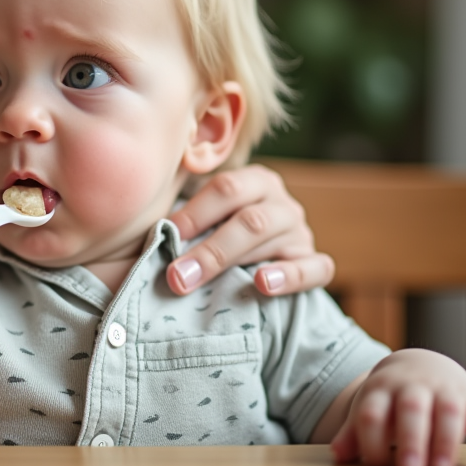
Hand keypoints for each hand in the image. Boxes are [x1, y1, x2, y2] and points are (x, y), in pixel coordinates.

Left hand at [166, 163, 332, 295]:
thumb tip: (150, 231)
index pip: (227, 188)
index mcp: (254, 182)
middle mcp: (281, 203)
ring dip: (235, 262)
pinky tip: (262, 283)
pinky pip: (315, 268)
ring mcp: (301, 232)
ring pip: (274, 240)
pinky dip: (289, 276)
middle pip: (249, 219)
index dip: (195, 212)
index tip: (166, 236)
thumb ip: (186, 220)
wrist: (260, 260)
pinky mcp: (316, 262)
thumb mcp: (206, 220)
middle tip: (177, 276)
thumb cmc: (220, 235)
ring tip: (205, 281)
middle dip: (210, 249)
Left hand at [331, 349, 465, 465]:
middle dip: (410, 438)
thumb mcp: (370, 407)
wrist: (424, 365)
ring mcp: (445, 391)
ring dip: (446, 439)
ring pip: (449, 410)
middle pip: (411, 407)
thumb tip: (338, 456)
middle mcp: (414, 386)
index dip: (371, 438)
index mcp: (382, 389)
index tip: (374, 464)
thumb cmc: (391, 398)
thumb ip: (353, 432)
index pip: (372, 412)